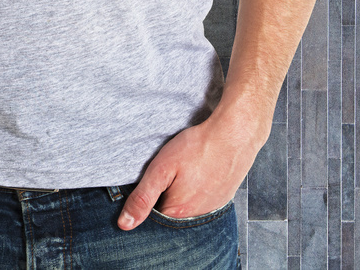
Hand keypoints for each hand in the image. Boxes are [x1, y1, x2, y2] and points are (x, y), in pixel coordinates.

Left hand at [117, 105, 266, 229]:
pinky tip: (196, 175)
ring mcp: (212, 210)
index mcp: (178, 213)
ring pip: (186, 209)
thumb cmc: (198, 148)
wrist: (234, 135)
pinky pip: (202, 203)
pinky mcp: (222, 200)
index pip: (151, 220)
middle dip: (164, 198)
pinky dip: (196, 192)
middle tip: (170, 174)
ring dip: (180, 195)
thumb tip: (125, 224)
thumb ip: (142, 197)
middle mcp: (196, 218)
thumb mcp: (162, 168)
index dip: (145, 202)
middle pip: (169, 216)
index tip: (151, 183)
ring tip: (184, 173)